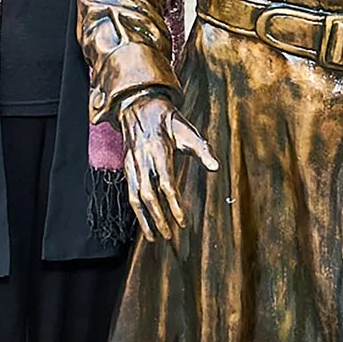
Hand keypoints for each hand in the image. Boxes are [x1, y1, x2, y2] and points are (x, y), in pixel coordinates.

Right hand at [118, 93, 218, 240]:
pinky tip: (144, 222)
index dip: (174, 205)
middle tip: (169, 235)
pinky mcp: (126, 166)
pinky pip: (129, 192)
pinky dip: (136, 210)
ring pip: (134, 197)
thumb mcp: (187, 130)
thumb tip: (216, 167)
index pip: (166, 184)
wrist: (139, 104)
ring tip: (153, 237)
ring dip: (144, 219)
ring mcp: (131, 163)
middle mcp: (142, 159)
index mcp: (158, 150)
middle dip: (158, 218)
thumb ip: (202, 150)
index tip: (182, 221)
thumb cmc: (168, 119)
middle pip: (147, 195)